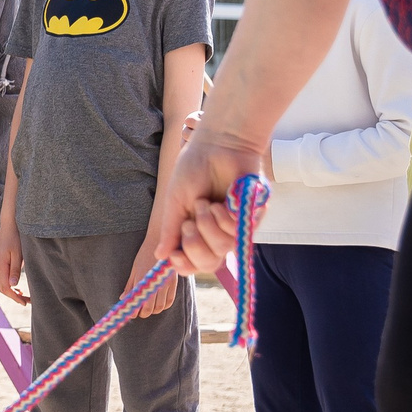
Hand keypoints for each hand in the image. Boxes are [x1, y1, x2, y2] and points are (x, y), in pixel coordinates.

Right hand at [0, 225, 27, 301]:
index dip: (14, 297)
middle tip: (27, 301)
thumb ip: (14, 270)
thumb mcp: (18, 254)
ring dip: (12, 291)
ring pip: (2, 283)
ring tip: (24, 295)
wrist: (9, 225)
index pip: (5, 287)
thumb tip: (12, 285)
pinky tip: (16, 285)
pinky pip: (2, 277)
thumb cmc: (15, 238)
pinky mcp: (1, 262)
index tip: (23, 302)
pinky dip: (10, 284)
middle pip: (3, 287)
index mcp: (0, 266)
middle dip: (14, 296)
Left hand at [128, 235, 181, 318]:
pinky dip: (163, 306)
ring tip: (147, 306)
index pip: (138, 303)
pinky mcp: (174, 283)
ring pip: (160, 307)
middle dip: (143, 312)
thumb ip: (130, 286)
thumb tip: (123, 299)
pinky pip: (169, 301)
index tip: (130, 312)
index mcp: (142, 280)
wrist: (162, 241)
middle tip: (138, 310)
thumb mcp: (134, 269)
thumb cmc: (144, 254)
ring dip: (153, 310)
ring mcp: (166, 284)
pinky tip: (158, 302)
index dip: (134, 311)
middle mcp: (155, 284)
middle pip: (150, 309)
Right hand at [154, 124, 270, 277]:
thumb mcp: (175, 201)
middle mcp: (216, 233)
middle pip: (209, 263)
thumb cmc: (195, 168)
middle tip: (189, 223)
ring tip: (205, 203)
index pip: (192, 261)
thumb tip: (160, 256)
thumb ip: (171, 229)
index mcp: (196, 230)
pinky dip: (224, 219)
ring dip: (208, 227)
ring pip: (223, 250)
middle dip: (194, 246)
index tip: (174, 257)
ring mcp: (235, 227)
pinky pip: (237, 234)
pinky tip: (222, 202)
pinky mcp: (251, 218)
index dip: (184, 265)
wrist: (219, 146)